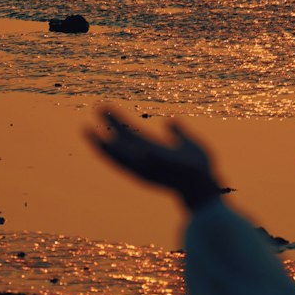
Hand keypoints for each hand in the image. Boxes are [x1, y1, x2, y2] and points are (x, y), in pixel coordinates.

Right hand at [86, 108, 223, 208]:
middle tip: (95, 109)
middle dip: (107, 128)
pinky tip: (111, 143)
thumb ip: (179, 133)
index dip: (116, 122)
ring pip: (119, 156)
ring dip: (104, 145)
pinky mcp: (152, 171)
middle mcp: (145, 160)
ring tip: (89, 132)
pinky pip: (133, 163)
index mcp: (152, 150)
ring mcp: (146, 167)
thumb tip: (170, 121)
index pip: (129, 134)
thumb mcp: (189, 143)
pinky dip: (121, 156)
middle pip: (120, 143)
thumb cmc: (199, 168)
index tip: (103, 108)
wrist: (206, 186)